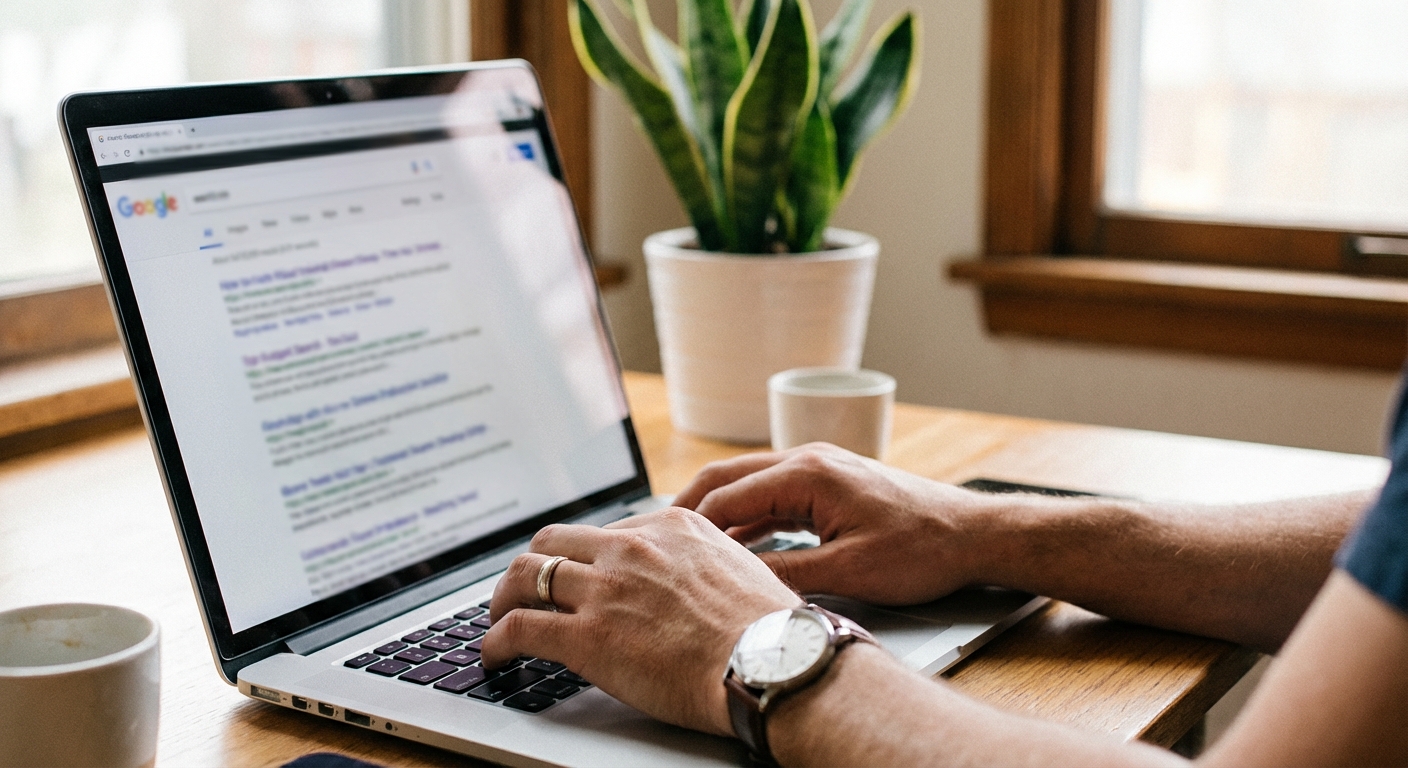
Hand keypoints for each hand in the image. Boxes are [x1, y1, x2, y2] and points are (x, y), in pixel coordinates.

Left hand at [481, 508, 800, 735]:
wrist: (774, 663)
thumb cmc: (772, 632)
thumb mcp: (740, 570)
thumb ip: (703, 568)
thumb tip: (693, 589)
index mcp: (673, 526)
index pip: (606, 531)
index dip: (583, 557)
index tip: (578, 576)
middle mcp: (633, 548)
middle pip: (554, 540)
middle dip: (534, 566)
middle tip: (526, 591)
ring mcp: (606, 589)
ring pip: (525, 575)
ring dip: (503, 599)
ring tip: (498, 619)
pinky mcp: (586, 636)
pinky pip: (518, 628)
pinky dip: (495, 641)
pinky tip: (496, 656)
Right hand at [675, 443, 998, 605]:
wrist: (973, 534)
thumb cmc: (923, 548)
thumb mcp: (850, 572)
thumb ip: (788, 574)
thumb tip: (738, 584)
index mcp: (808, 473)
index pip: (727, 496)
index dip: (688, 526)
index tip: (659, 549)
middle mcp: (808, 459)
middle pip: (728, 478)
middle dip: (688, 508)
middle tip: (652, 538)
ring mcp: (819, 468)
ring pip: (748, 484)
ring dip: (716, 512)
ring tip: (683, 544)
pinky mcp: (831, 483)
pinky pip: (772, 494)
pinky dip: (746, 516)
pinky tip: (735, 544)